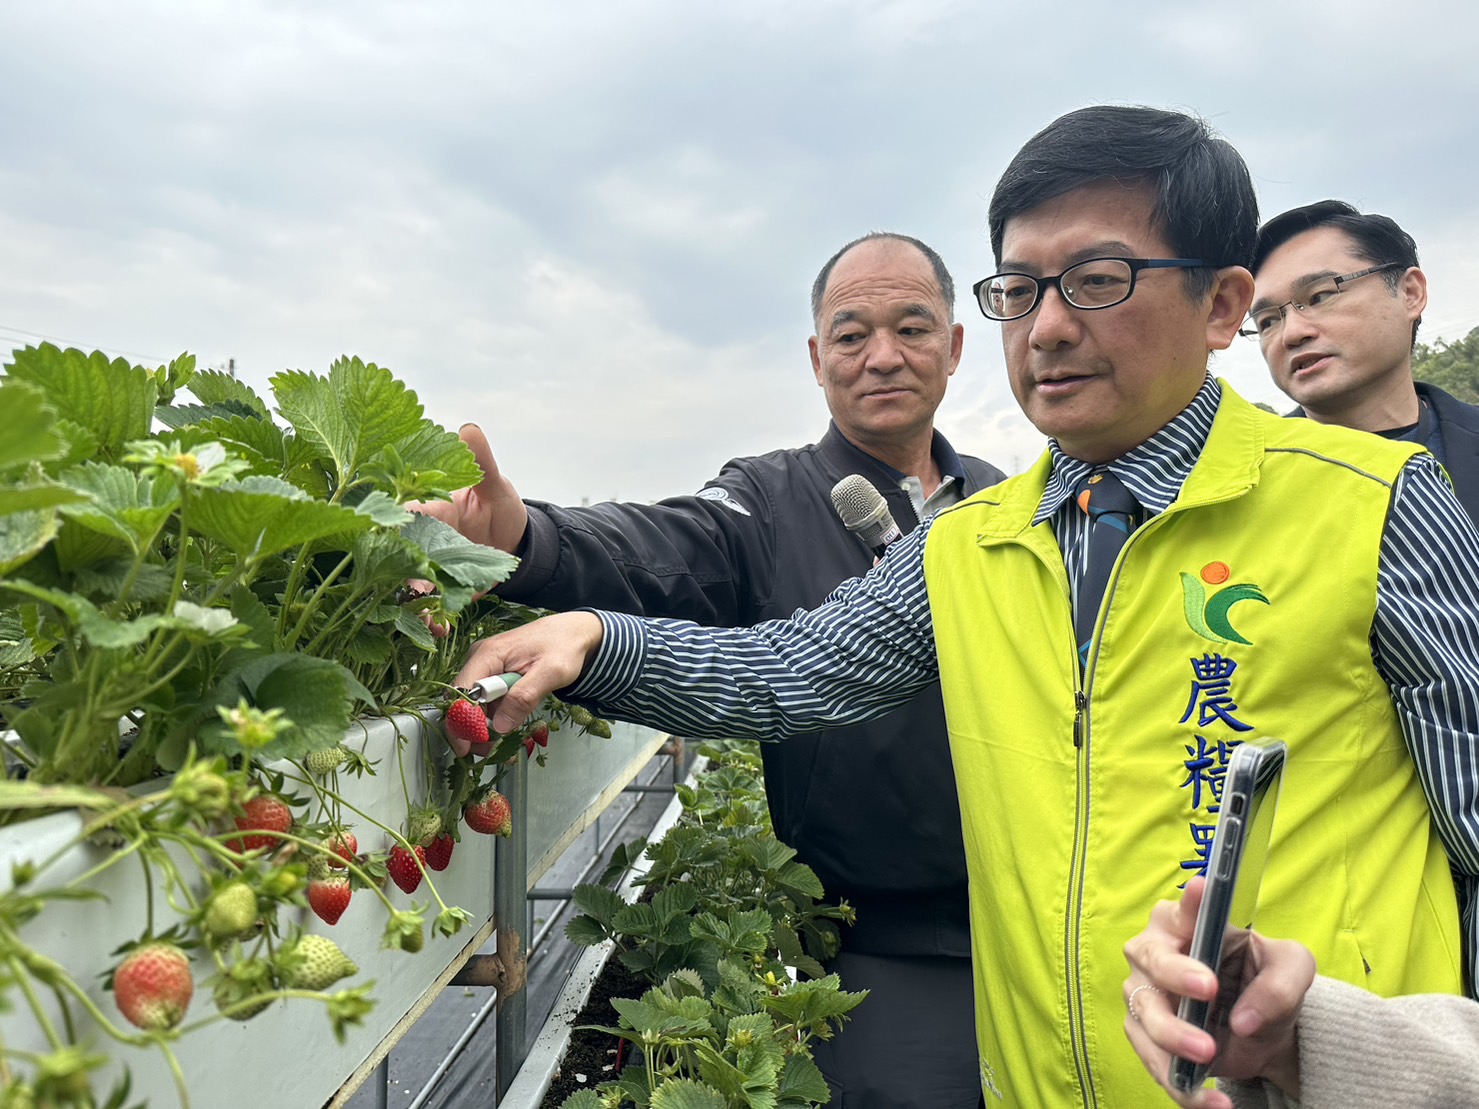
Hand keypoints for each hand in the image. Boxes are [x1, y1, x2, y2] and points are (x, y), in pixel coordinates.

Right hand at [406, 424, 529, 634]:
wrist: (518, 544)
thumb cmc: (502, 508)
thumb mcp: (496, 486)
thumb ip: (482, 463)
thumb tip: (469, 430)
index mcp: (429, 509)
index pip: (401, 516)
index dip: (390, 528)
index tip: (387, 542)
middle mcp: (422, 539)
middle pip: (397, 556)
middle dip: (396, 573)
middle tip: (407, 588)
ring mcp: (429, 567)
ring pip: (408, 584)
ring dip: (412, 603)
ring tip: (425, 618)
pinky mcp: (441, 589)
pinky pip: (428, 605)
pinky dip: (430, 618)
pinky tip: (439, 630)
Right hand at [455, 611, 605, 734]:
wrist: (572, 633)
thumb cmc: (563, 647)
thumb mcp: (551, 672)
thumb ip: (524, 697)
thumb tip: (500, 726)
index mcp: (488, 654)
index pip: (461, 692)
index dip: (460, 722)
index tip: (469, 747)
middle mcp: (479, 659)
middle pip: (461, 701)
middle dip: (471, 731)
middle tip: (490, 752)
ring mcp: (484, 666)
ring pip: (472, 704)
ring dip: (482, 728)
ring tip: (501, 745)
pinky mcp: (492, 674)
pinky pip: (485, 701)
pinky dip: (492, 718)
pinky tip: (506, 728)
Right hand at [1122, 878, 1313, 1106]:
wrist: (1263, 1031)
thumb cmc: (1268, 982)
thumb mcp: (1292, 971)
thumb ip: (1280, 985)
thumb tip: (1243, 1020)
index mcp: (1188, 923)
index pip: (1183, 907)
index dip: (1188, 903)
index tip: (1203, 892)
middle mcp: (1155, 953)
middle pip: (1149, 959)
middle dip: (1175, 976)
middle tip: (1209, 991)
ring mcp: (1145, 996)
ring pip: (1144, 1015)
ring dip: (1173, 1037)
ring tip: (1209, 1054)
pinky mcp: (1146, 1038)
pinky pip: (1155, 1063)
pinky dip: (1182, 1086)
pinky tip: (1215, 1103)